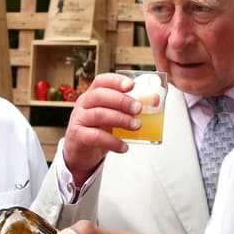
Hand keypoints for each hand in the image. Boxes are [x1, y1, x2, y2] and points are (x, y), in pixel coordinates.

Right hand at [62, 73, 144, 187]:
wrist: (82, 153)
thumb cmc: (99, 129)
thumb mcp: (114, 116)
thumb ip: (131, 107)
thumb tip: (154, 99)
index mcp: (93, 94)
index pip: (101, 81)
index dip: (116, 81)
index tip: (131, 85)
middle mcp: (84, 104)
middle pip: (100, 95)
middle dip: (122, 101)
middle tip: (138, 109)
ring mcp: (79, 120)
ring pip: (99, 115)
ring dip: (121, 119)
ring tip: (136, 126)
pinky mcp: (79, 136)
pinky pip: (96, 137)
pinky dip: (113, 142)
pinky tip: (124, 146)